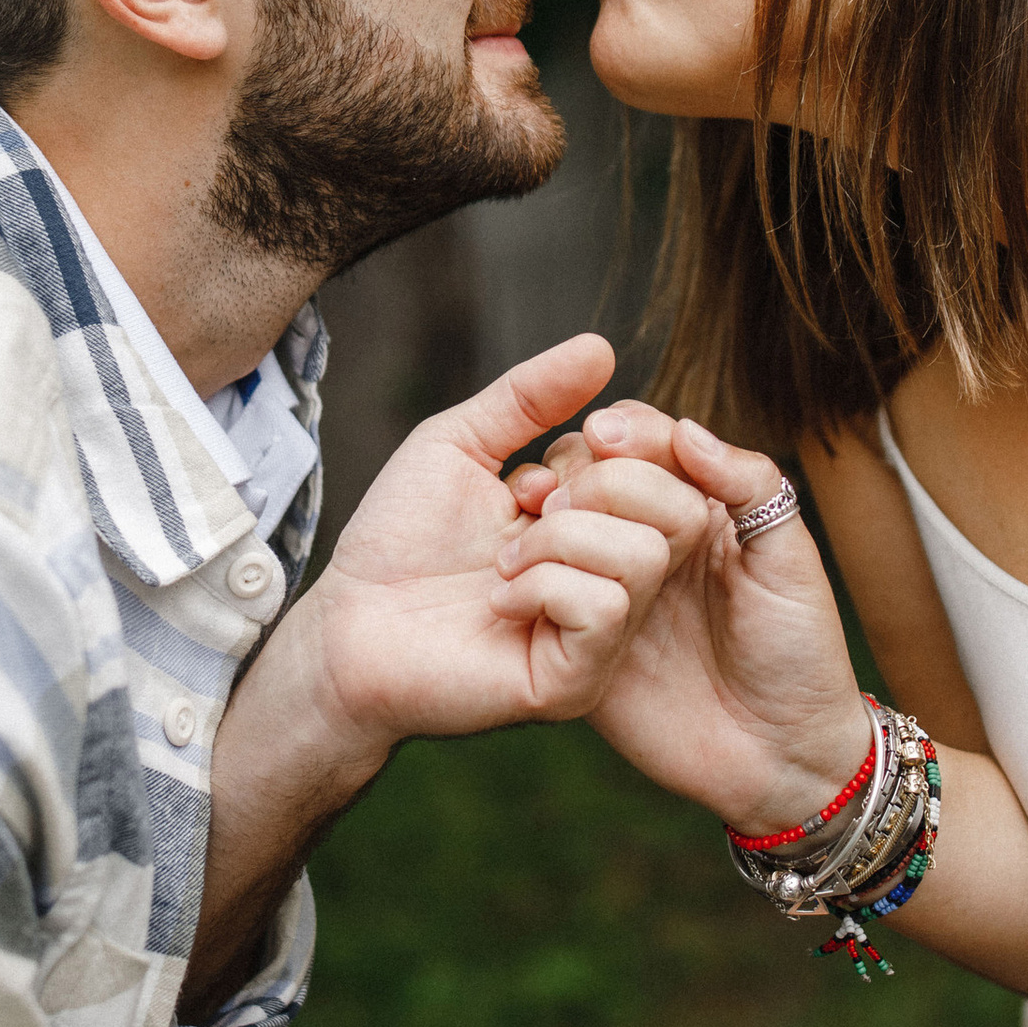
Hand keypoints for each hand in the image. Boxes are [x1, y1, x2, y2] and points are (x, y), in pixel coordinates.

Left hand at [292, 335, 715, 757]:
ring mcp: (603, 637)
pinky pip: (606, 609)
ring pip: (645, 557)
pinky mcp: (576, 680)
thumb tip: (601, 346)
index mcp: (603, 526)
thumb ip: (529, 397)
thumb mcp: (462, 443)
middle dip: (598, 488)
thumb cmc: (399, 538)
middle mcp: (617, 581)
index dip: (615, 448)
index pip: (671, 471)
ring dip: (559, 539)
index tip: (531, 468)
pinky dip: (543, 587)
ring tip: (501, 561)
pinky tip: (498, 603)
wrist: (346, 622)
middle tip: (524, 506)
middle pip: (681, 511)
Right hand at [505, 406, 872, 831]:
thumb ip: (749, 486)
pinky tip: (517, 579)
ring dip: (543, 521)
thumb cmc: (799, 655)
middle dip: (578, 474)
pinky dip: (524, 579)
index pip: (645, 441)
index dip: (624, 432)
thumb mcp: (791, 562)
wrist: (779, 758)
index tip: (606, 436)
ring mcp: (609, 585)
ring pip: (555, 524)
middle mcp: (647, 538)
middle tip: (568, 498)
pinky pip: (538, 594)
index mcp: (699, 507)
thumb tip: (686, 430)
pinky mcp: (578, 638)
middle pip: (589, 472)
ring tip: (539, 525)